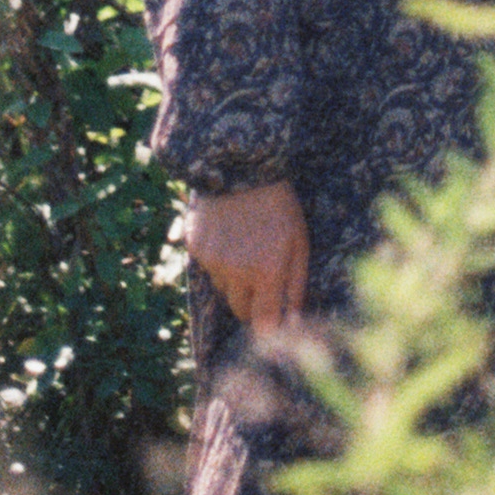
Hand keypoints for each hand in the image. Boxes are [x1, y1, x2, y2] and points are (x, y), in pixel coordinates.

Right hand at [186, 176, 308, 331]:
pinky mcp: (195, 248)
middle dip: (253, 303)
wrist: (241, 167)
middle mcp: (236, 272)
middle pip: (240, 311)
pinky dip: (218, 261)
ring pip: (224, 289)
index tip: (274, 320)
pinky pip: (208, 269)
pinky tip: (228, 236)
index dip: (269, 327)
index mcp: (267, 272)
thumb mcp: (299, 243)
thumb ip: (295, 287)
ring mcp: (212, 261)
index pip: (264, 324)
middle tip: (264, 277)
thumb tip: (293, 323)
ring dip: (235, 280)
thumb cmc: (280, 207)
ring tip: (246, 248)